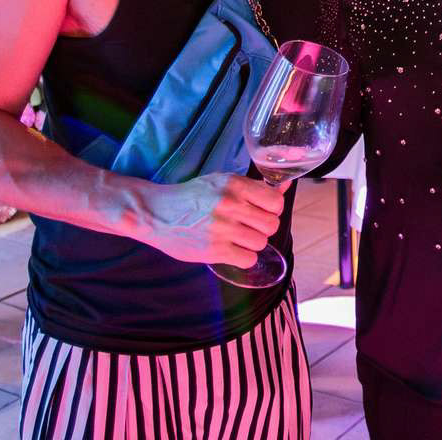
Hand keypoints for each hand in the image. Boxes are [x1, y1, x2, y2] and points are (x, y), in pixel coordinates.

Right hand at [134, 172, 288, 266]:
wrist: (156, 213)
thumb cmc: (193, 196)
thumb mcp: (222, 182)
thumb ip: (254, 187)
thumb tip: (285, 187)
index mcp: (234, 185)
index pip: (275, 202)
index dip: (273, 209)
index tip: (262, 211)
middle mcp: (230, 205)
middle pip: (271, 224)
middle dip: (263, 227)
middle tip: (249, 227)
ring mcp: (222, 229)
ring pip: (261, 243)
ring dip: (252, 243)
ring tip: (237, 238)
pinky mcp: (213, 251)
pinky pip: (248, 259)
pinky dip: (243, 257)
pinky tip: (231, 249)